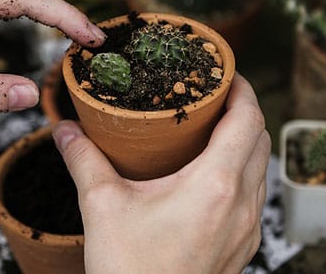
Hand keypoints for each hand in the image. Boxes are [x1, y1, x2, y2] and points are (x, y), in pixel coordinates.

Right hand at [53, 74, 269, 272]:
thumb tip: (65, 130)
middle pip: (260, 140)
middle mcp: (241, 205)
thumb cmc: (132, 272)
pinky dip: (240, 175)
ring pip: (260, 170)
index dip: (242, 88)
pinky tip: (208, 178)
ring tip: (210, 132)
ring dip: (243, 144)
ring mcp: (247, 231)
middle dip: (243, 111)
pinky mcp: (242, 249)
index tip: (226, 72)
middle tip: (213, 97)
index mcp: (216, 185)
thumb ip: (84, 160)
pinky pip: (252, 198)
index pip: (248, 119)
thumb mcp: (102, 207)